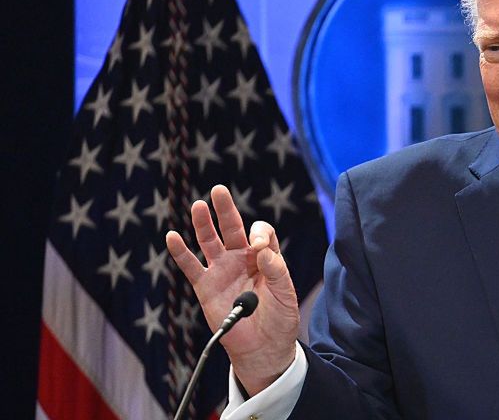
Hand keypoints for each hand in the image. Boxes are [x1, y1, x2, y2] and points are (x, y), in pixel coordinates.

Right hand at [165, 184, 299, 394]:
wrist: (263, 347)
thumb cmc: (280, 319)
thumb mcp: (286, 293)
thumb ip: (277, 269)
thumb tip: (261, 249)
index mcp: (265, 257)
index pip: (260, 233)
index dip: (259, 233)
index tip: (259, 246)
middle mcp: (242, 259)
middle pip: (232, 228)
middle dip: (226, 210)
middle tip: (218, 191)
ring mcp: (222, 271)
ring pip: (210, 242)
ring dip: (203, 224)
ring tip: (198, 206)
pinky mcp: (206, 287)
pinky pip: (191, 267)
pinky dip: (180, 252)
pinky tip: (172, 237)